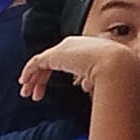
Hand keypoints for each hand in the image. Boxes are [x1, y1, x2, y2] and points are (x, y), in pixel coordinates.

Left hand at [19, 35, 139, 100]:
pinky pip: (36, 63)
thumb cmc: (115, 71)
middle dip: (41, 77)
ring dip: (34, 79)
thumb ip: (90, 79)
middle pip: (52, 60)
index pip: (67, 60)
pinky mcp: (55, 55)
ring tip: (27, 94)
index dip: (58, 73)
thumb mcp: (102, 77)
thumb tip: (83, 85)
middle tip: (36, 94)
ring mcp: (63, 49)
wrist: (115, 63)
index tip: (54, 89)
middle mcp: (74, 45)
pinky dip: (29, 72)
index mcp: (86, 48)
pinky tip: (24, 83)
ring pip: (42, 63)